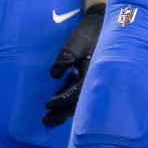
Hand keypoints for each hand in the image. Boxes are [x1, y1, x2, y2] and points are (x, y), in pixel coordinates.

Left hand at [43, 3, 104, 125]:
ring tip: (52, 121)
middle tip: (45, 121)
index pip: (76, 94)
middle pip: (78, 104)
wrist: (101, 25)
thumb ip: (64, 58)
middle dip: (62, 114)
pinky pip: (81, 95)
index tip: (47, 105)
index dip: (61, 102)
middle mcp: (94, 81)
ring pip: (80, 102)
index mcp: (91, 74)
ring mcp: (93, 80)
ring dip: (66, 112)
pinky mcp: (90, 77)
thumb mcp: (75, 44)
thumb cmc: (88, 34)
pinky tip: (63, 107)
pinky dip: (71, 104)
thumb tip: (54, 75)